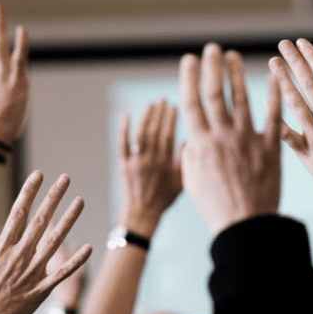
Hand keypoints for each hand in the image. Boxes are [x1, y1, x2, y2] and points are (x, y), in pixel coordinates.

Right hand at [0, 171, 90, 313]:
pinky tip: (89, 248)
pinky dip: (75, 262)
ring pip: (54, 243)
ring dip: (69, 221)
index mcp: (1, 249)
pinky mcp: (39, 292)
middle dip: (54, 198)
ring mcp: (30, 274)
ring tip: (81, 201)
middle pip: (40, 221)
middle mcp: (18, 257)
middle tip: (66, 178)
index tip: (39, 174)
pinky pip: (60, 274)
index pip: (19, 213)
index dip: (30, 192)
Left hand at [118, 100, 182, 235]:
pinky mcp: (123, 164)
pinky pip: (122, 144)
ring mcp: (135, 162)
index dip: (171, 119)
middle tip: (163, 99)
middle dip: (160, 114)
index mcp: (165, 163)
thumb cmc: (164, 199)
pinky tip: (126, 116)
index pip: (169, 135)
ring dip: (145, 117)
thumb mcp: (181, 182)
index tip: (174, 106)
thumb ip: (185, 162)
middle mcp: (150, 160)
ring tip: (150, 104)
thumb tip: (190, 141)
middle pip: (155, 131)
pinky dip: (124, 129)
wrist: (142, 214)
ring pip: (140, 134)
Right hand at [179, 44, 280, 233]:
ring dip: (236, 74)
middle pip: (214, 93)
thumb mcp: (192, 181)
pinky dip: (273, 94)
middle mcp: (222, 137)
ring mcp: (247, 140)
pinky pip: (274, 116)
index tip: (189, 59)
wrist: (246, 226)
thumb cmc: (217, 208)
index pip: (191, 101)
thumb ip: (191, 154)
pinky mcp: (270, 148)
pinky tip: (274, 76)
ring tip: (234, 57)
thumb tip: (191, 137)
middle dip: (212, 67)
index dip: (189, 77)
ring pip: (241, 98)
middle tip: (213, 49)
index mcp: (200, 143)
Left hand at [270, 39, 312, 212]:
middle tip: (283, 44)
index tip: (302, 43)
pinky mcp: (304, 152)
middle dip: (294, 62)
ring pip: (294, 103)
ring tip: (274, 63)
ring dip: (283, 81)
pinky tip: (266, 101)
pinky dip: (276, 117)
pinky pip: (287, 132)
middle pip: (308, 84)